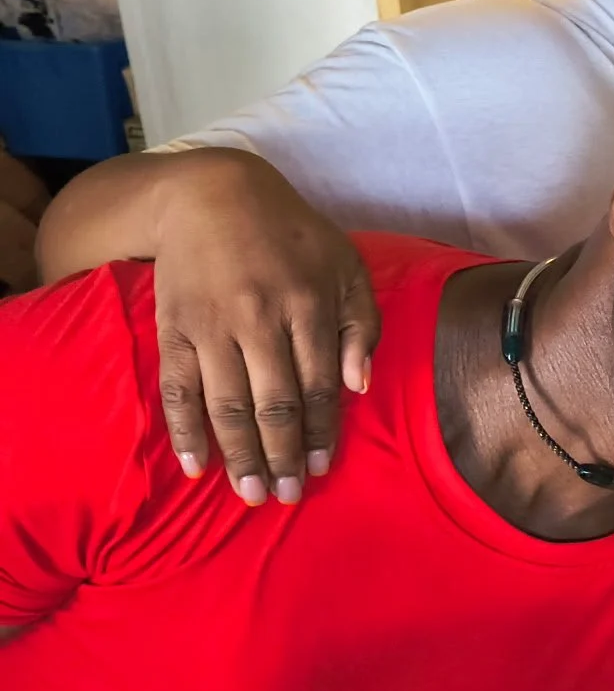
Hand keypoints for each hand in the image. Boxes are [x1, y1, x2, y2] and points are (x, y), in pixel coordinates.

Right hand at [152, 152, 378, 505]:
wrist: (212, 194)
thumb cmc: (293, 236)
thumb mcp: (346, 267)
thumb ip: (361, 325)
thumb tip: (358, 387)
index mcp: (309, 305)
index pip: (318, 385)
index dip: (321, 432)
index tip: (323, 469)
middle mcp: (261, 319)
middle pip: (274, 403)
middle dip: (283, 455)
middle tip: (286, 496)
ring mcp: (213, 326)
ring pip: (227, 404)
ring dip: (240, 454)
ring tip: (251, 493)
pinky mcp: (174, 328)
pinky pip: (178, 389)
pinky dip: (185, 431)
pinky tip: (196, 465)